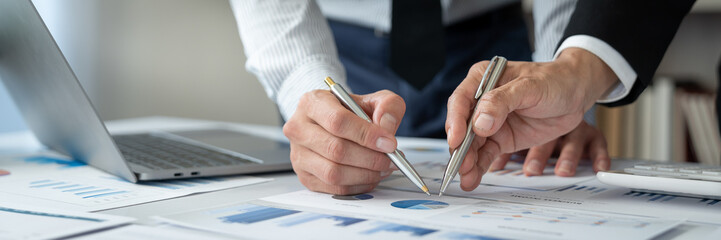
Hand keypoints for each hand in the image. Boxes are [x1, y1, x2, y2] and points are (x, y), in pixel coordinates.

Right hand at [283, 89, 404, 194]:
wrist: (331, 122)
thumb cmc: (349, 111)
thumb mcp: (372, 99)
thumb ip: (387, 106)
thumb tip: (386, 127)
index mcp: (312, 103)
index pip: (338, 121)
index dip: (366, 135)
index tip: (389, 143)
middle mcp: (299, 129)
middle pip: (336, 150)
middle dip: (370, 158)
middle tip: (391, 159)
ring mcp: (298, 155)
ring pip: (334, 173)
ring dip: (365, 174)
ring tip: (383, 168)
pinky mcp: (305, 176)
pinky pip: (334, 189)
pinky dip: (358, 186)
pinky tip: (370, 176)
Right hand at [446, 48, 616, 190]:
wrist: (576, 94)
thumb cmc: (554, 81)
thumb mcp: (530, 87)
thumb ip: (502, 102)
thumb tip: (479, 123)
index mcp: (482, 79)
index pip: (461, 101)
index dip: (455, 122)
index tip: (457, 140)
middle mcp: (481, 101)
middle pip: (462, 127)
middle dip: (460, 148)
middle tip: (461, 165)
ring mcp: (490, 122)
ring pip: (472, 144)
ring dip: (466, 162)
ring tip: (466, 178)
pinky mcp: (501, 139)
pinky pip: (485, 155)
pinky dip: (478, 168)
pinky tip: (472, 179)